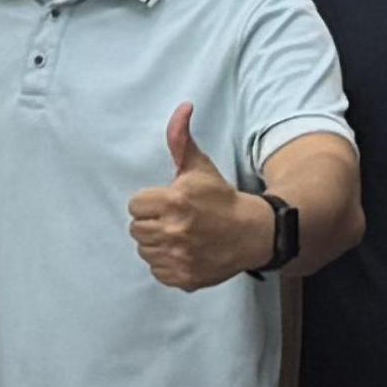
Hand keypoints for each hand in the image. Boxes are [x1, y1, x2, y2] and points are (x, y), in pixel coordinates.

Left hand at [126, 103, 261, 289]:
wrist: (252, 233)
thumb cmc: (221, 198)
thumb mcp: (200, 167)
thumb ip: (181, 139)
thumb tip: (183, 108)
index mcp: (174, 201)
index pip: (135, 205)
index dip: (149, 202)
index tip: (166, 202)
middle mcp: (174, 231)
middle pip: (136, 230)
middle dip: (151, 223)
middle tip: (172, 219)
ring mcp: (179, 257)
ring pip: (145, 251)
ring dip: (157, 244)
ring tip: (178, 235)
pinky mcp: (185, 278)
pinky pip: (158, 272)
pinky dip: (167, 264)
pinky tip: (183, 252)